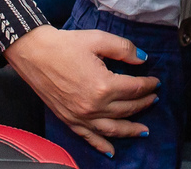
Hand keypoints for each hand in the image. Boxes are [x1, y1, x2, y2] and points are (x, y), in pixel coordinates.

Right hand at [4, 25, 157, 156]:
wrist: (34, 53)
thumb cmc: (64, 45)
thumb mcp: (98, 39)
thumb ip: (124, 49)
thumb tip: (143, 59)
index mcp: (103, 85)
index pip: (134, 89)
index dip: (148, 85)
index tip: (156, 82)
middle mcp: (94, 106)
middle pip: (127, 109)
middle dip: (143, 104)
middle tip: (154, 99)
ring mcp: (81, 116)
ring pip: (112, 129)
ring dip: (131, 130)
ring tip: (144, 130)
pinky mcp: (69, 120)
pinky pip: (89, 137)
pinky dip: (102, 145)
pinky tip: (112, 151)